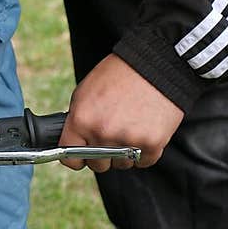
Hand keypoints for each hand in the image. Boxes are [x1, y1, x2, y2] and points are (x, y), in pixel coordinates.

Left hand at [59, 54, 184, 171]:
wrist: (157, 63)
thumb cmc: (119, 74)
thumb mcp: (85, 92)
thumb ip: (77, 121)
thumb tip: (73, 143)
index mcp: (82, 120)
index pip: (71, 159)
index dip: (76, 157)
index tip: (82, 155)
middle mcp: (103, 133)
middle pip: (98, 165)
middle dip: (102, 155)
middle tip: (112, 136)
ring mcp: (128, 140)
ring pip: (121, 164)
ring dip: (125, 153)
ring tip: (131, 127)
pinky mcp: (152, 143)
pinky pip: (143, 161)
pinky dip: (145, 151)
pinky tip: (144, 131)